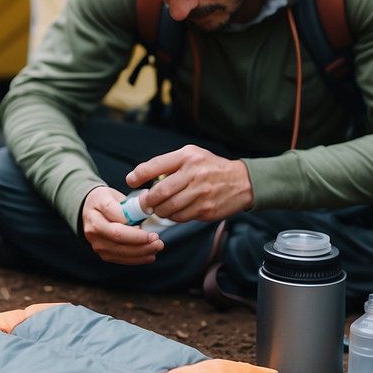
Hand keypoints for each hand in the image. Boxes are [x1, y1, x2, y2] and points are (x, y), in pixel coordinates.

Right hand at [80, 185, 164, 264]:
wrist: (89, 211)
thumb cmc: (105, 201)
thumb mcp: (115, 195)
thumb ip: (130, 204)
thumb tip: (148, 211)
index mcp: (96, 209)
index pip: (117, 219)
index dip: (136, 229)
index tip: (152, 231)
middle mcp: (93, 228)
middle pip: (118, 238)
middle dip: (141, 242)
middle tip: (158, 241)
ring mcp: (96, 243)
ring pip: (120, 251)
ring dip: (141, 252)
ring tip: (156, 248)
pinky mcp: (102, 253)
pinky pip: (120, 259)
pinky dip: (136, 259)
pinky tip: (149, 255)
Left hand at [126, 145, 253, 222]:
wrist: (242, 182)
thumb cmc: (211, 168)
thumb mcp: (192, 155)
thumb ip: (170, 164)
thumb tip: (143, 176)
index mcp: (188, 157)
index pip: (156, 165)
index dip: (139, 175)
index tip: (131, 181)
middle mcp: (194, 173)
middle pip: (160, 192)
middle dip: (148, 200)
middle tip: (144, 203)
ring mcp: (201, 193)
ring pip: (169, 208)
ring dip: (159, 211)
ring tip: (159, 209)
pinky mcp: (206, 209)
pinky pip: (181, 217)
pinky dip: (174, 217)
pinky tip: (175, 212)